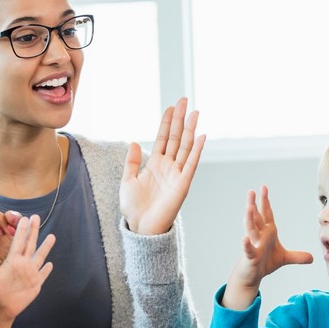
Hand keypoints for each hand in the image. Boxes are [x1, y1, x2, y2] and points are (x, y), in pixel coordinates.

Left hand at [0, 215, 54, 320]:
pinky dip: (47, 269)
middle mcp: (22, 264)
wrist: (0, 307)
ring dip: (46, 247)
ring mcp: (30, 273)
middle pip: (30, 244)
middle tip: (36, 216)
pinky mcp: (35, 284)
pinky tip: (51, 264)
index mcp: (12, 260)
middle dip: (34, 231)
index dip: (21, 230)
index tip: (23, 217)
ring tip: (52, 236)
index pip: (18, 241)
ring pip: (40, 257)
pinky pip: (43, 274)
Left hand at [120, 97, 205, 234]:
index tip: (171, 107)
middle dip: (180, 119)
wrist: (141, 227)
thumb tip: (134, 142)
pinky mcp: (183, 184)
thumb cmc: (134, 208)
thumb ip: (132, 162)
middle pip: (176, 137)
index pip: (163, 138)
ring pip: (185, 147)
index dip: (166, 122)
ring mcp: (177, 174)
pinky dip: (196, 150)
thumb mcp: (127, 181)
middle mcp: (168, 166)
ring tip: (194, 112)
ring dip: (190, 129)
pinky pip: (191, 164)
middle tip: (184, 100)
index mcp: (155, 164)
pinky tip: (200, 136)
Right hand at [222, 186, 313, 308]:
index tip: (264, 188)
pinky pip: (248, 249)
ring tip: (248, 207)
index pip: (266, 214)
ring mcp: (253, 245)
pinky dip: (246, 244)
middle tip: (251, 191)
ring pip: (250, 230)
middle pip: (256, 217)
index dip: (265, 201)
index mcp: (267, 232)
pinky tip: (244, 239)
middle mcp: (259, 236)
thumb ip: (297, 256)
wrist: (253, 275)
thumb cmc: (264, 263)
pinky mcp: (250, 256)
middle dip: (253, 204)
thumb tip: (312, 258)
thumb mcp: (284, 258)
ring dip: (249, 219)